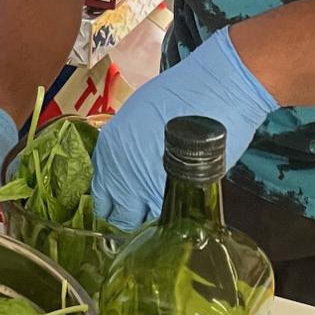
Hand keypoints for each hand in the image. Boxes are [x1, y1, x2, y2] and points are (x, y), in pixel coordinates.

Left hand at [92, 29, 276, 232]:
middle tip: (142, 212)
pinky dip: (170, 217)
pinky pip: (166, 218)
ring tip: (163, 208)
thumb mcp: (138, 117)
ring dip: (149, 219)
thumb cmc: (180, 94)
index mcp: (108, 151)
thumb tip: (131, 163)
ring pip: (141, 222)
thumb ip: (127, 146)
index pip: (100, 195)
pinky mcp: (176, 195)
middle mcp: (120, 174)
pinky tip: (178, 207)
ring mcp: (145, 188)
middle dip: (127, 216)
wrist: (214, 91)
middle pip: (117, 216)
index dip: (113, 201)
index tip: (123, 202)